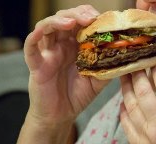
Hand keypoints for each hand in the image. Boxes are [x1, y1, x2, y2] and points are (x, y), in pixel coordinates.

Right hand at [24, 5, 108, 125]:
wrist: (61, 115)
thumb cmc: (78, 96)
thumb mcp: (97, 81)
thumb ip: (108, 68)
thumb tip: (124, 57)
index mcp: (76, 47)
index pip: (81, 24)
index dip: (90, 17)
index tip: (102, 19)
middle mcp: (61, 46)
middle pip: (65, 20)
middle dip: (77, 15)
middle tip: (89, 18)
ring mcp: (48, 53)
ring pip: (47, 28)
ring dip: (58, 21)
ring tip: (72, 22)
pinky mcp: (36, 65)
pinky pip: (30, 48)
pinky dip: (33, 37)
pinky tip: (41, 32)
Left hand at [120, 63, 155, 143]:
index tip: (153, 58)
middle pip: (142, 92)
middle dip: (136, 73)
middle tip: (132, 61)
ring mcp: (146, 135)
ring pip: (131, 106)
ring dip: (125, 88)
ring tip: (122, 75)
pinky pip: (126, 125)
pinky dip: (122, 112)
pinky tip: (121, 103)